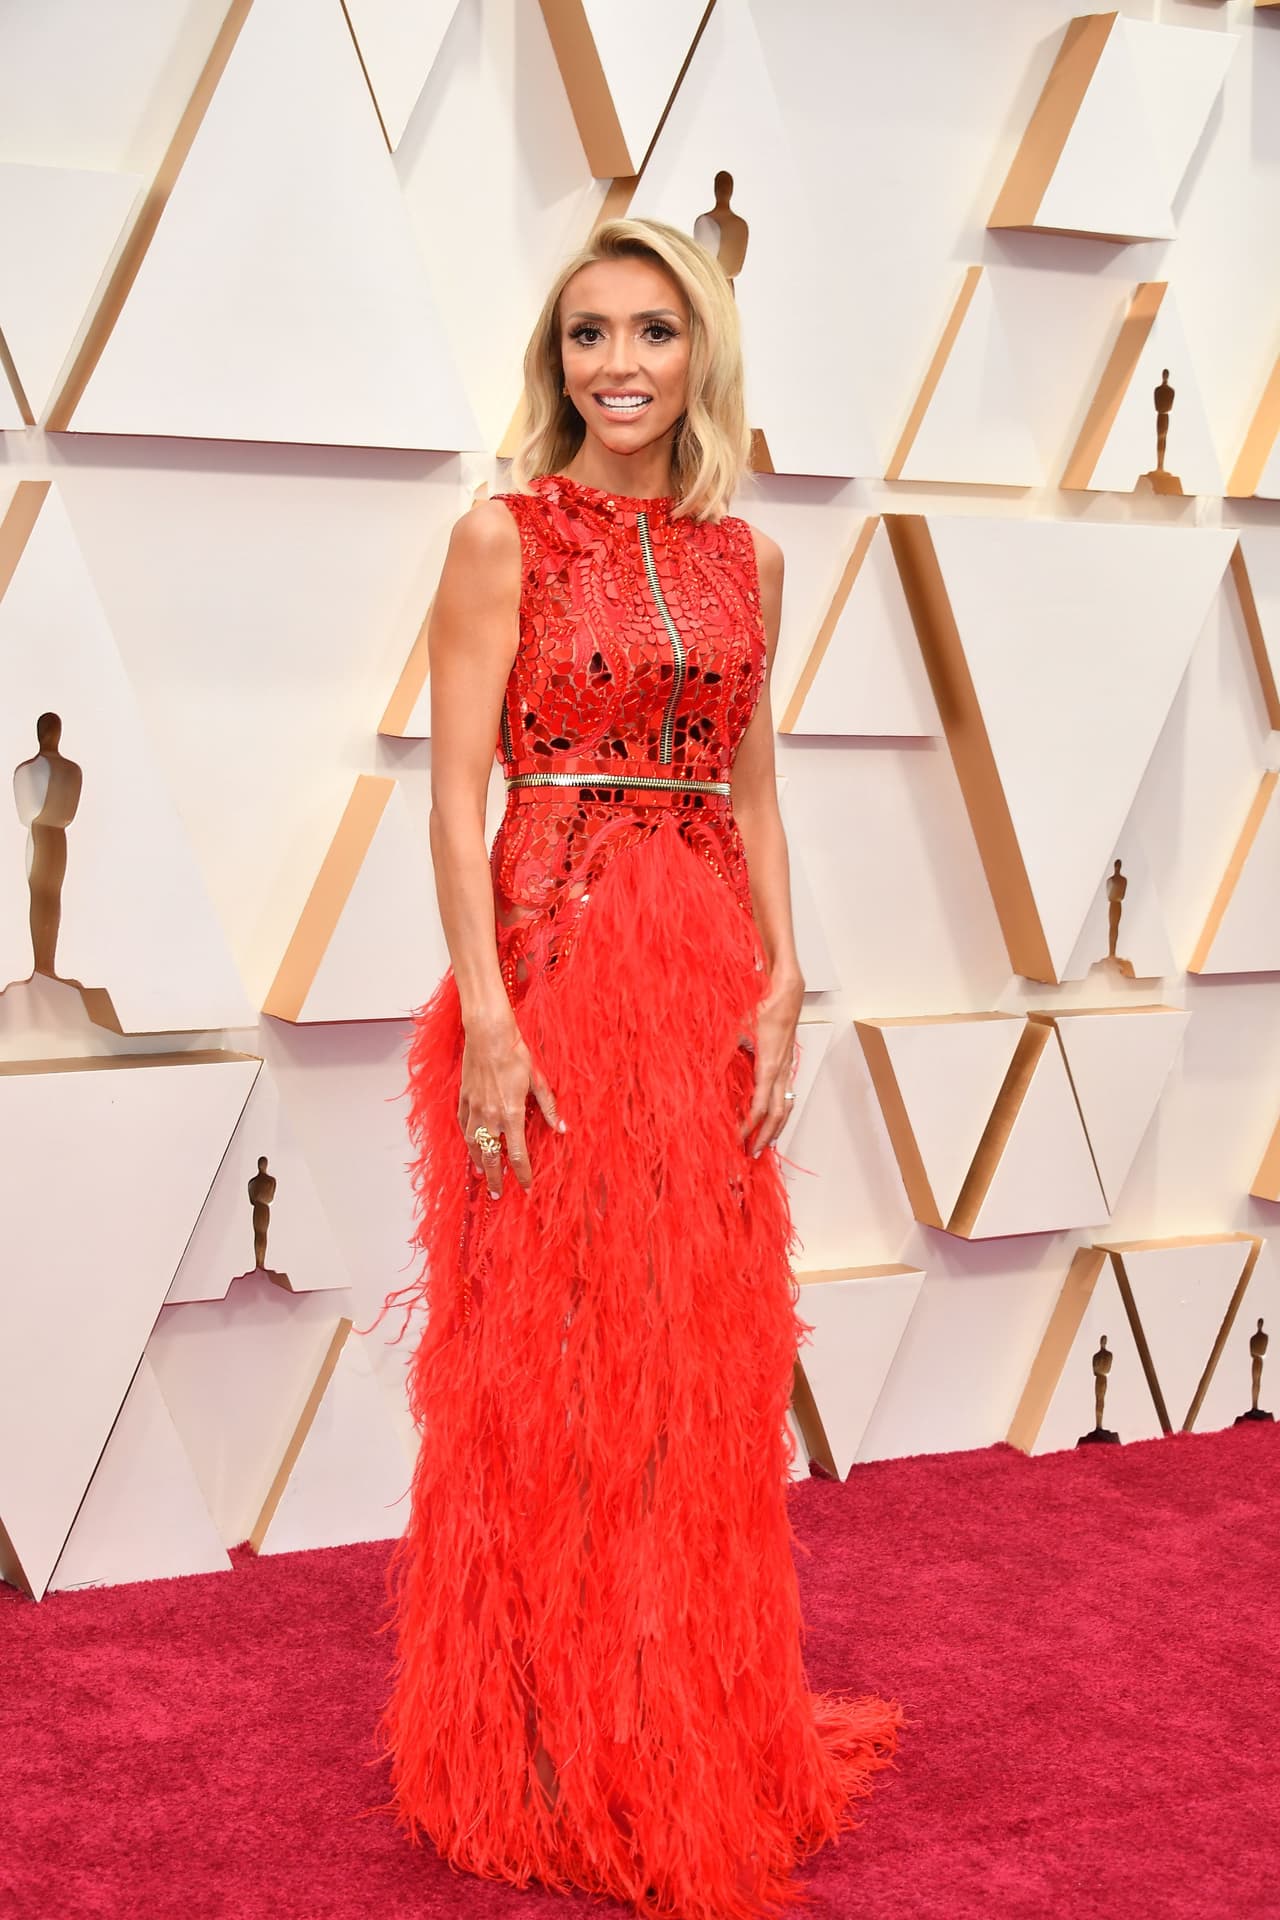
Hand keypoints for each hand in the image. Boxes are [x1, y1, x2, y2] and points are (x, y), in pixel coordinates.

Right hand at [459, 1013, 563, 1196]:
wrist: (488, 1035)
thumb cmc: (515, 1054)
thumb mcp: (537, 1080)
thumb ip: (548, 1107)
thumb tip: (561, 1127)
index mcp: (512, 1114)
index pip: (518, 1154)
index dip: (522, 1173)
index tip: (526, 1187)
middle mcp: (490, 1116)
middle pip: (492, 1156)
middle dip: (496, 1178)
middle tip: (497, 1194)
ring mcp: (474, 1109)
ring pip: (474, 1145)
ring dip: (479, 1162)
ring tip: (482, 1175)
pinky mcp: (463, 1100)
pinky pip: (463, 1127)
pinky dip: (467, 1140)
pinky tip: (470, 1146)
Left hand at [740, 969, 803, 1156]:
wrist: (789, 990)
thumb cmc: (765, 1003)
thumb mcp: (738, 1024)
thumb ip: (724, 1043)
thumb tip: (705, 1060)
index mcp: (769, 1066)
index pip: (760, 1106)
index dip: (749, 1126)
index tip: (736, 1139)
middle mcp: (781, 1071)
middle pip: (778, 1114)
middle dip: (765, 1137)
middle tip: (751, 1154)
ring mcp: (787, 1068)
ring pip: (786, 1107)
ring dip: (775, 1128)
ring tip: (763, 1144)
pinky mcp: (787, 1063)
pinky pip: (786, 1095)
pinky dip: (779, 1112)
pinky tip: (771, 1118)